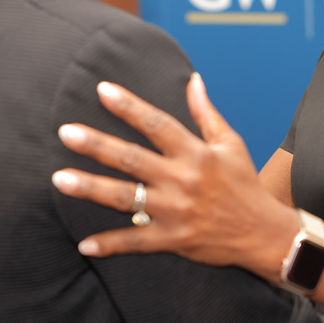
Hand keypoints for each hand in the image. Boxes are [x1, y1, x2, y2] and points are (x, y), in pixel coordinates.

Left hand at [52, 73, 297, 278]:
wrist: (263, 233)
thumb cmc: (244, 183)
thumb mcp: (230, 143)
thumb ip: (206, 112)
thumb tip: (193, 79)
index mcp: (195, 153)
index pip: (156, 123)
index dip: (129, 106)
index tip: (102, 90)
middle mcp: (182, 179)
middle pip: (131, 158)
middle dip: (96, 144)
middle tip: (65, 133)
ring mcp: (174, 211)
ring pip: (124, 198)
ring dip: (90, 187)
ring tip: (60, 179)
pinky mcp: (172, 239)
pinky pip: (135, 243)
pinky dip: (110, 245)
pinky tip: (85, 244)